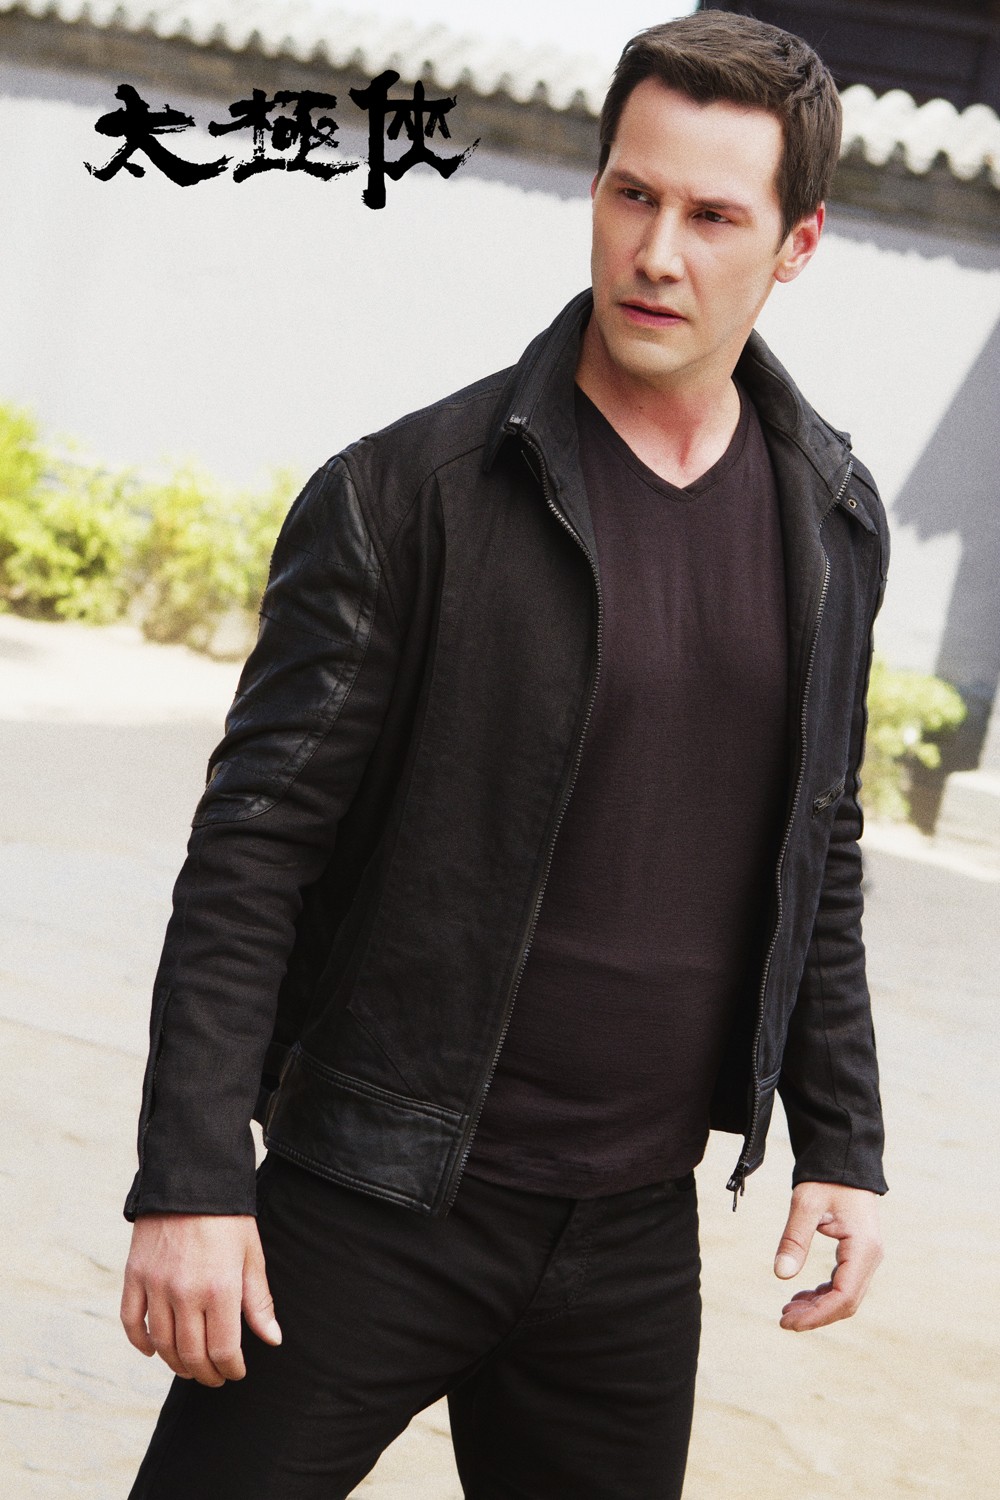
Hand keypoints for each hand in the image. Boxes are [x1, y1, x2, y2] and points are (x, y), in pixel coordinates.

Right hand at [120, 1213, 281, 1385]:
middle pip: (191, 1354)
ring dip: (176, 1363)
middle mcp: (185, 1292)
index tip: (236, 1372)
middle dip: (206, 1373)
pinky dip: (141, 1342)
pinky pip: (131, 1321)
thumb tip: (272, 1340)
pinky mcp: (135, 1275)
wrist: (191, 1178)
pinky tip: (153, 1351)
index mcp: (220, 1288)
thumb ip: (259, 1301)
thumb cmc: (228, 1217)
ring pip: (162, 1344)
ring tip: (190, 1367)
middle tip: (215, 1377)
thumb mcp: (252, 1255)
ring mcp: (156, 1285)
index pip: (223, 1349)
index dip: (230, 1368)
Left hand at [773, 1181, 882, 1331]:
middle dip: (816, 1315)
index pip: (843, 1296)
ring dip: (818, 1306)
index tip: (788, 1321)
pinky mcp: (858, 1254)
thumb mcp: (805, 1204)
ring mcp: (867, 1257)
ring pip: (845, 1296)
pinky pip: (843, 1283)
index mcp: (863, 1248)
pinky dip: (823, 1294)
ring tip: (788, 1310)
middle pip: (846, 1302)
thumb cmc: (826, 1178)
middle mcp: (870, 1257)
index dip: (817, 1315)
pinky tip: (801, 1296)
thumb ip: (794, 1238)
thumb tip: (781, 1275)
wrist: (844, 1159)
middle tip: (783, 1320)